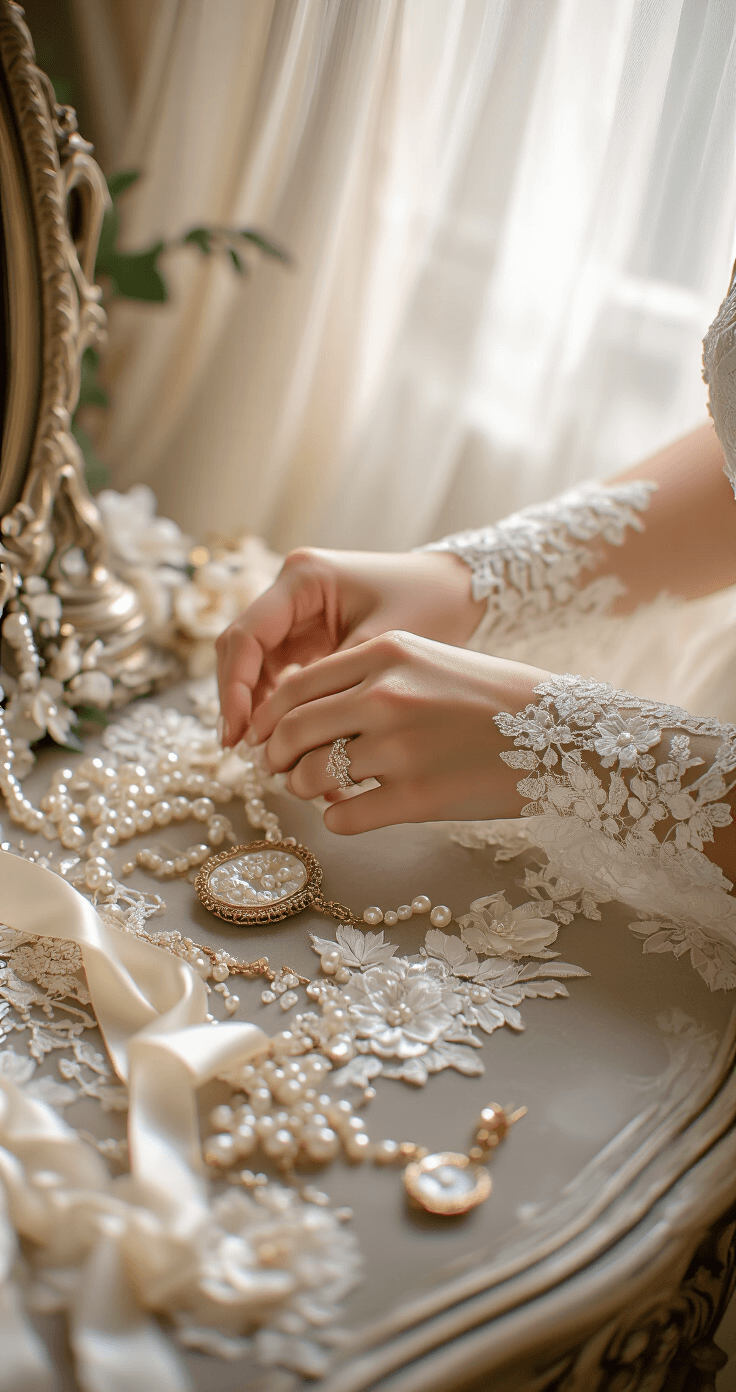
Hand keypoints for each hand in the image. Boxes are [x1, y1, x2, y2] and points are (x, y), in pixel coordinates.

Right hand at [215, 548, 483, 746]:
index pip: (245, 636)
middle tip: (248, 754)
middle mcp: (292, 591)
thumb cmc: (430, 604)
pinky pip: (283, 673)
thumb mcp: (383, 647)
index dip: (234, 689)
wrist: (461, 589)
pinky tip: (294, 743)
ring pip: (258, 667)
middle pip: (243, 652)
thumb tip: (296, 741)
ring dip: (260, 710)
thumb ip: (336, 687)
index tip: (238, 735)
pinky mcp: (311, 635)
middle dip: (241, 704)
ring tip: (272, 758)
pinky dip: (285, 708)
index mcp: (303, 578)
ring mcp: (299, 612)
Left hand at [247, 629, 549, 833]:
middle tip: (276, 769)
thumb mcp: (429, 660)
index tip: (264, 736)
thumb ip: (369, 676)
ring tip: (314, 790)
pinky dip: (335, 818)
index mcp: (384, 654)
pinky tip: (351, 812)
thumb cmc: (495, 698)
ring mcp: (399, 748)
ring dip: (302, 789)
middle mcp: (384, 696)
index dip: (267, 718)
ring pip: (311, 776)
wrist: (563, 735)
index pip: (294, 686)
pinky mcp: (416, 797)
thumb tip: (304, 713)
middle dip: (274, 756)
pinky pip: (342, 816)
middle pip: (292, 731)